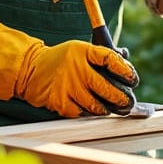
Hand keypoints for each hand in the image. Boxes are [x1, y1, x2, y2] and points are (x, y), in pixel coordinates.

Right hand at [0, 17, 139, 116]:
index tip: (133, 80)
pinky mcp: (59, 101)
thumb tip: (126, 69)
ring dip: (106, 109)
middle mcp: (76, 68)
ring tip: (111, 109)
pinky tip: (89, 109)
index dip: (126, 71)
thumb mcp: (78, 50)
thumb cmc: (61, 60)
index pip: (111, 59)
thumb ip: (100, 58)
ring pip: (96, 105)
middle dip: (122, 98)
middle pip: (107, 87)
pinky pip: (81, 113)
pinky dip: (88, 113)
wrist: (29, 69)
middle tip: (128, 103)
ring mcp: (67, 86)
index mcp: (82, 51)